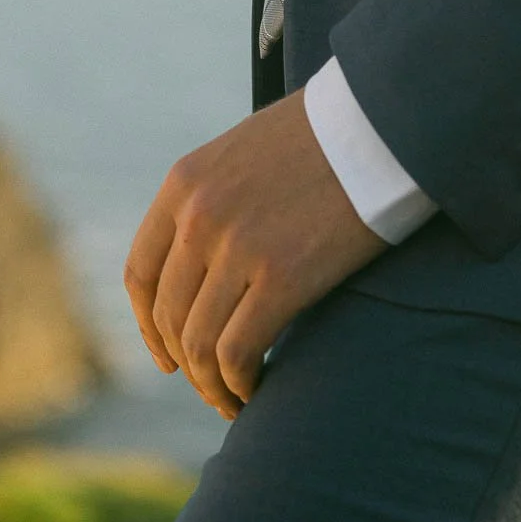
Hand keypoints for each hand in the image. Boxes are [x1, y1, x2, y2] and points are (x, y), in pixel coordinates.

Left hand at [124, 89, 388, 418]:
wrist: (380, 123)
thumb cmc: (324, 136)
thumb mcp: (244, 152)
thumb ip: (215, 198)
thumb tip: (206, 260)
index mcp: (183, 183)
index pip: (140, 273)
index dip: (147, 326)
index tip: (166, 355)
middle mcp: (198, 217)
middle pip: (169, 315)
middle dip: (185, 362)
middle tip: (210, 385)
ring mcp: (237, 248)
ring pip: (199, 342)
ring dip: (211, 382)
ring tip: (233, 398)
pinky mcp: (283, 277)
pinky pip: (239, 351)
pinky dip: (240, 382)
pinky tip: (257, 388)